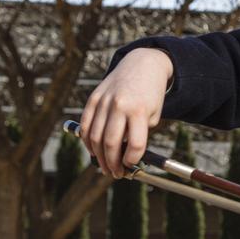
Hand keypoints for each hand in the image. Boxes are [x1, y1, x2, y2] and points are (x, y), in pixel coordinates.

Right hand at [78, 48, 171, 177]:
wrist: (142, 64)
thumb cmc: (151, 95)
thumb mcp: (154, 114)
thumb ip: (141, 134)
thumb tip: (125, 157)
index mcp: (139, 110)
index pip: (135, 144)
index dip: (132, 160)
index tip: (131, 167)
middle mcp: (120, 106)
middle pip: (112, 143)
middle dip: (113, 164)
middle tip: (116, 174)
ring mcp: (104, 101)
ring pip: (94, 137)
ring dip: (99, 156)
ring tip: (105, 167)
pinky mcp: (93, 98)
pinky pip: (85, 124)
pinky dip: (87, 141)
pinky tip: (94, 151)